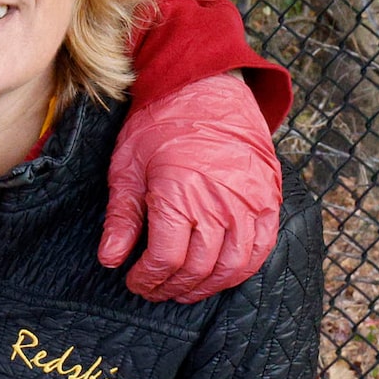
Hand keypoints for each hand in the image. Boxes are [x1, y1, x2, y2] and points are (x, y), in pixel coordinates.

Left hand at [100, 72, 279, 301]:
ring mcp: (250, 202)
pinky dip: (241, 268)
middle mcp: (221, 203)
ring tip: (184, 288)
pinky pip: (261, 247)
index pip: (166, 258)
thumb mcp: (128, 167)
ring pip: (233, 265)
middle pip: (199, 267)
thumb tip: (110, 259)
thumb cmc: (161, 125)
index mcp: (181, 194)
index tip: (135, 282)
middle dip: (172, 286)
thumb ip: (121, 217)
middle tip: (155, 289)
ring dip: (207, 286)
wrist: (205, 88)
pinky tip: (220, 274)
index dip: (149, 279)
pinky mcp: (268, 198)